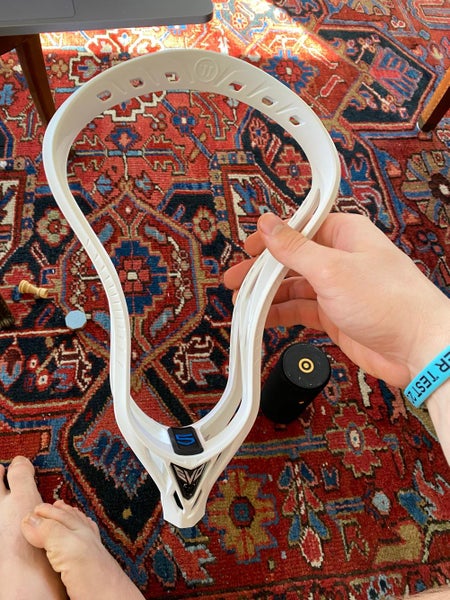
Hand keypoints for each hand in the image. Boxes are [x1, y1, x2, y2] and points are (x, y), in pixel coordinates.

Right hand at [224, 212, 449, 388]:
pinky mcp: (334, 315)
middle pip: (290, 259)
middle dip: (261, 271)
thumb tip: (268, 222)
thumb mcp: (332, 268)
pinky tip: (262, 317)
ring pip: (292, 286)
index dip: (269, 238)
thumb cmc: (389, 302)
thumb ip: (294, 247)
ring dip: (267, 294)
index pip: (297, 228)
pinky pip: (300, 310)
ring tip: (241, 301)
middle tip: (234, 280)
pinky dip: (280, 313)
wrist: (418, 348)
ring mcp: (336, 288)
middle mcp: (338, 259)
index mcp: (343, 234)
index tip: (246, 249)